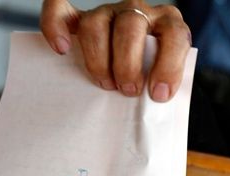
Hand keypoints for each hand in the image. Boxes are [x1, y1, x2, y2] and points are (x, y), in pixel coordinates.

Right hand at [40, 0, 190, 100]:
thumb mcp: (167, 79)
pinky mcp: (81, 17)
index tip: (158, 95)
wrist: (139, 59)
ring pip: (96, 22)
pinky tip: (62, 48)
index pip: (174, 36)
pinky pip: (60, 9)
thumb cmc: (153, 74)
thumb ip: (165, 87)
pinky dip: (55, 25)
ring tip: (105, 84)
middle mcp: (139, 12)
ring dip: (98, 57)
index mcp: (169, 25)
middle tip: (128, 90)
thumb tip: (155, 110)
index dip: (168, 66)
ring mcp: (109, 12)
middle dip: (128, 64)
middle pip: (130, 26)